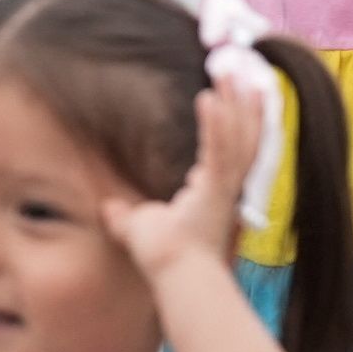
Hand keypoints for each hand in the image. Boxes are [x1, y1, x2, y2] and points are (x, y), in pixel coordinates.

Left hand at [101, 82, 255, 281]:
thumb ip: (126, 216)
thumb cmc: (162, 260)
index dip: (233, 123)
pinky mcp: (216, 191)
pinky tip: (208, 98)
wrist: (176, 278)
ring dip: (234, 104)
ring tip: (228, 73)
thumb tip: (107, 210)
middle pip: (245, 138)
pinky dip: (215, 125)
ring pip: (238, 138)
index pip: (230, 150)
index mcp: (214, 193)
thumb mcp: (139, 229)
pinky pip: (219, 151)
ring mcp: (226, 189)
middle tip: (239, 73)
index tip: (228, 98)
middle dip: (244, 105)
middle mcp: (227, 189)